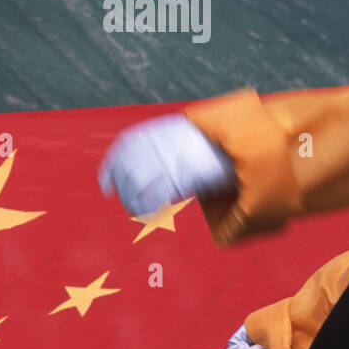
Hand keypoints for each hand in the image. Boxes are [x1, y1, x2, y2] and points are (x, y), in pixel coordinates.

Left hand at [97, 114, 235, 217]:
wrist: (241, 146)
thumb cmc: (212, 148)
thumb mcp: (184, 140)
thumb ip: (165, 148)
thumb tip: (145, 169)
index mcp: (160, 132)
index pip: (125, 147)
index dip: (111, 168)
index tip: (106, 187)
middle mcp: (162, 144)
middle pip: (129, 170)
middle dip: (125, 191)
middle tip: (131, 206)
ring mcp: (172, 159)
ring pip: (138, 184)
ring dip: (134, 203)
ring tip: (142, 213)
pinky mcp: (185, 175)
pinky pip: (157, 195)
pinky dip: (150, 208)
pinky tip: (152, 215)